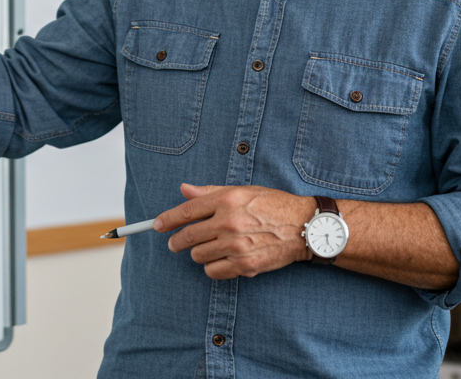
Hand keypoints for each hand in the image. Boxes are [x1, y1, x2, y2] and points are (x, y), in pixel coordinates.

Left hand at [155, 183, 315, 279]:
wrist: (303, 226)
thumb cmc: (273, 206)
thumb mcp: (243, 191)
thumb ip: (211, 191)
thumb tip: (184, 189)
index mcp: (226, 199)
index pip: (187, 210)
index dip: (167, 219)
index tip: (157, 226)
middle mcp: (228, 221)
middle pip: (187, 237)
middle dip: (177, 242)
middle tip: (176, 244)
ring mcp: (236, 245)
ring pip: (198, 256)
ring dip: (200, 254)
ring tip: (211, 249)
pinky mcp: (245, 265)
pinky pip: (213, 271)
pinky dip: (213, 268)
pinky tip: (221, 260)